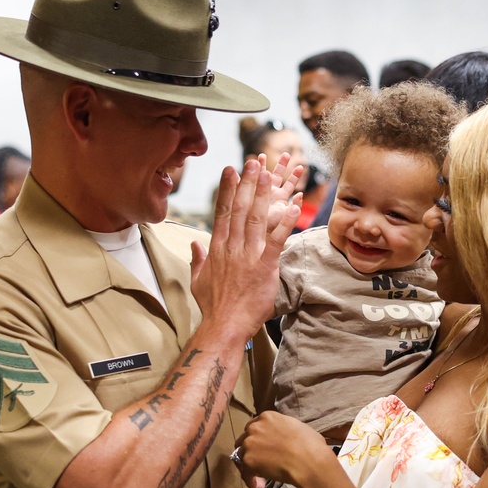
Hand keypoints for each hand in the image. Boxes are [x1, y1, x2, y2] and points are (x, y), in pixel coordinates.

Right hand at [189, 159, 299, 338]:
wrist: (224, 325)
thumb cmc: (213, 307)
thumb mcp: (198, 281)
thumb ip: (197, 260)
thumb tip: (194, 245)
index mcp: (217, 248)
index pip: (222, 212)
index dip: (227, 189)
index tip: (230, 170)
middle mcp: (231, 247)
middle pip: (239, 208)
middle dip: (247, 183)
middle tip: (254, 162)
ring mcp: (248, 256)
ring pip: (256, 218)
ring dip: (263, 194)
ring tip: (269, 174)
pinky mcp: (265, 267)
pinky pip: (276, 240)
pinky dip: (285, 222)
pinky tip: (294, 207)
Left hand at [232, 411, 332, 487]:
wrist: (309, 461)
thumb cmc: (311, 445)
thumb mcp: (298, 427)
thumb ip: (284, 429)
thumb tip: (287, 437)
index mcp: (267, 417)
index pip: (254, 426)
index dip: (258, 437)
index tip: (262, 446)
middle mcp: (255, 427)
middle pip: (245, 439)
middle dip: (250, 449)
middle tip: (258, 459)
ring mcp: (250, 443)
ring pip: (241, 455)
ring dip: (248, 463)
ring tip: (256, 473)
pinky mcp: (248, 460)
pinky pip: (244, 472)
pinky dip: (248, 479)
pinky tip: (254, 485)